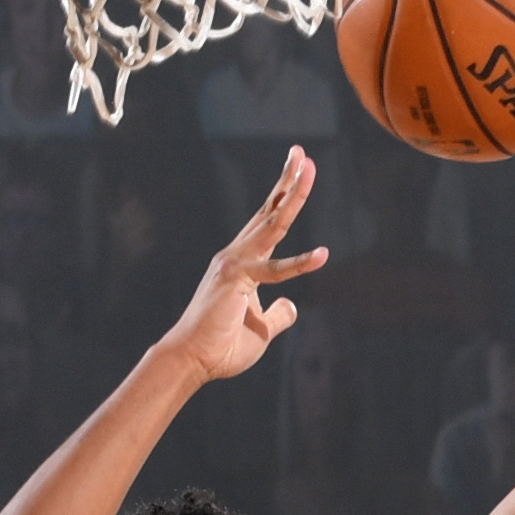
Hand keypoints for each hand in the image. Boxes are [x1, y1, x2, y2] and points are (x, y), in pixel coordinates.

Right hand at [159, 148, 326, 384]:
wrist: (192, 362)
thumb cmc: (221, 348)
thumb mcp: (262, 330)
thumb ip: (278, 315)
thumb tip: (293, 305)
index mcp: (241, 264)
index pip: (267, 224)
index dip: (284, 198)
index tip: (297, 171)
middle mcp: (236, 256)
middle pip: (269, 212)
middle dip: (287, 180)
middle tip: (302, 153)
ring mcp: (235, 264)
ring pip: (272, 225)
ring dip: (293, 195)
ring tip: (309, 168)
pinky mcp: (236, 280)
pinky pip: (274, 271)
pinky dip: (299, 264)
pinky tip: (323, 255)